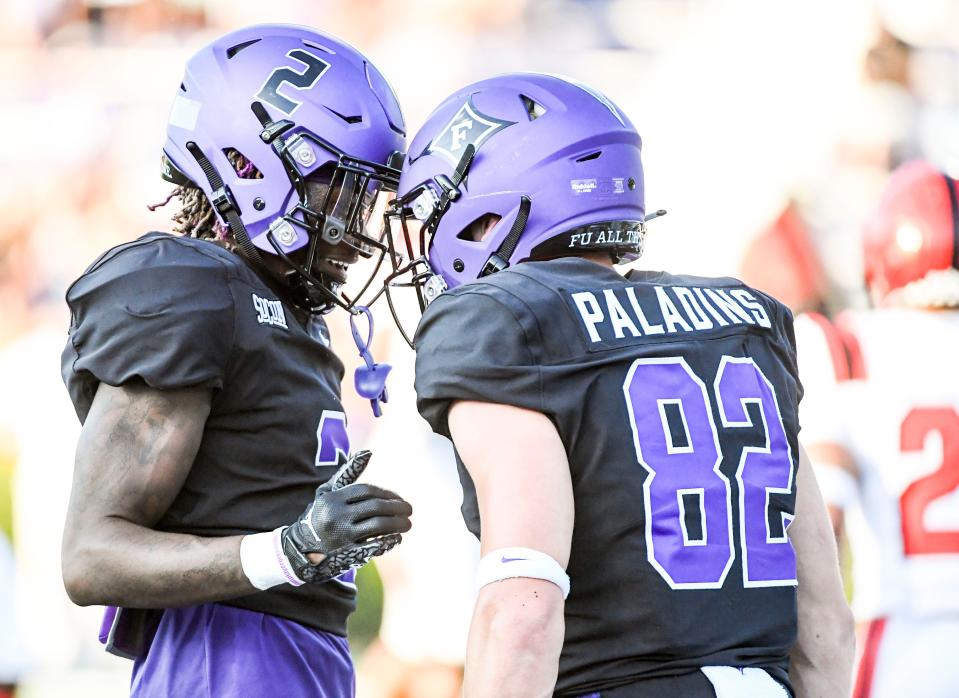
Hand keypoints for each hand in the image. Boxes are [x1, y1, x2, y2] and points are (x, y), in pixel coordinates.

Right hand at [280, 450, 411, 582]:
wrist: (300, 547)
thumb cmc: (320, 514)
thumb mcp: (328, 492)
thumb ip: (348, 474)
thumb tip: (368, 452)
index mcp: (333, 499)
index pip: (367, 491)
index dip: (386, 493)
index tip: (397, 497)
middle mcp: (337, 516)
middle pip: (375, 507)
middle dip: (397, 507)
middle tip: (410, 509)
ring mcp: (342, 535)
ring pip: (378, 526)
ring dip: (397, 524)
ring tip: (408, 523)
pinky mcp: (346, 554)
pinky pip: (373, 546)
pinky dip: (388, 541)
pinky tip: (397, 537)